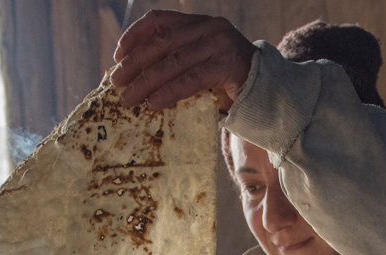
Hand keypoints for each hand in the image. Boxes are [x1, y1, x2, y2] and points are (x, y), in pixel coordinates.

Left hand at [111, 10, 254, 111]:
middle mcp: (210, 27)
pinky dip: (170, 91)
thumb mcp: (199, 66)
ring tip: (129, 98)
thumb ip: (175, 63)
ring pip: (174, 61)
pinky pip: (191, 78)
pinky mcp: (229, 64)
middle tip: (116, 82)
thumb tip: (134, 77)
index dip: (135, 35)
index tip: (117, 56)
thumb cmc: (229, 84)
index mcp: (199, 23)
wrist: (269, 94)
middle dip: (135, 63)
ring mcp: (221, 43)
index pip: (159, 20)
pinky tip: (154, 103)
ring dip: (147, 81)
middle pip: (163, 41)